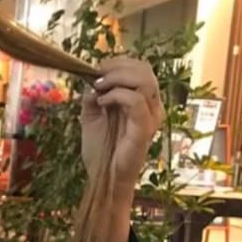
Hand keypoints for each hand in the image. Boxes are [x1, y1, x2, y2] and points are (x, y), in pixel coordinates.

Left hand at [81, 56, 164, 189]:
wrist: (104, 178)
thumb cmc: (102, 150)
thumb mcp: (92, 117)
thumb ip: (92, 97)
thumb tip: (90, 81)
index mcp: (143, 101)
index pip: (141, 69)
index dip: (119, 62)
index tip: (97, 68)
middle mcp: (152, 107)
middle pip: (145, 70)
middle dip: (118, 67)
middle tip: (97, 76)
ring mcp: (151, 118)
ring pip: (145, 81)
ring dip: (118, 78)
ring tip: (99, 87)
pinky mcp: (144, 129)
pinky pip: (137, 101)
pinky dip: (117, 95)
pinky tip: (101, 102)